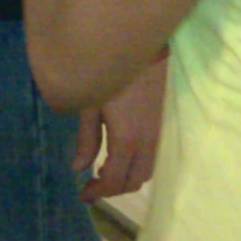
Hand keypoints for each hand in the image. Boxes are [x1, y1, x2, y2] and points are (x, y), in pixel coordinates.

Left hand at [74, 55, 166, 201]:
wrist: (145, 48)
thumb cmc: (112, 73)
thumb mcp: (91, 104)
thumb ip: (86, 139)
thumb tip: (79, 167)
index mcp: (127, 141)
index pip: (114, 180)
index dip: (97, 192)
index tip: (81, 192)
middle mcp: (147, 143)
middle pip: (133, 182)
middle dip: (112, 190)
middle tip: (91, 185)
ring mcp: (158, 134)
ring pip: (146, 171)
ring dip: (126, 178)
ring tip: (104, 172)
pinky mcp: (162, 124)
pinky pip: (152, 157)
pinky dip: (136, 165)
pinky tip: (120, 156)